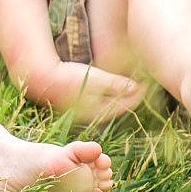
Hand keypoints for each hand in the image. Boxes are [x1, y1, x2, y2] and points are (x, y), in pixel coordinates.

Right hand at [23, 59, 146, 122]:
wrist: (42, 79)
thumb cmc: (69, 77)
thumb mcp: (94, 79)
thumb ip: (115, 84)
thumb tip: (136, 88)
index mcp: (99, 111)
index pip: (125, 104)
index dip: (138, 93)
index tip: (147, 82)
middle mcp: (94, 114)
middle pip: (120, 106)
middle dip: (132, 94)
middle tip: (143, 82)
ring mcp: (86, 109)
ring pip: (111, 103)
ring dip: (122, 93)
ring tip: (133, 82)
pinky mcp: (80, 103)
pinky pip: (102, 100)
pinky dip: (111, 92)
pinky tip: (113, 83)